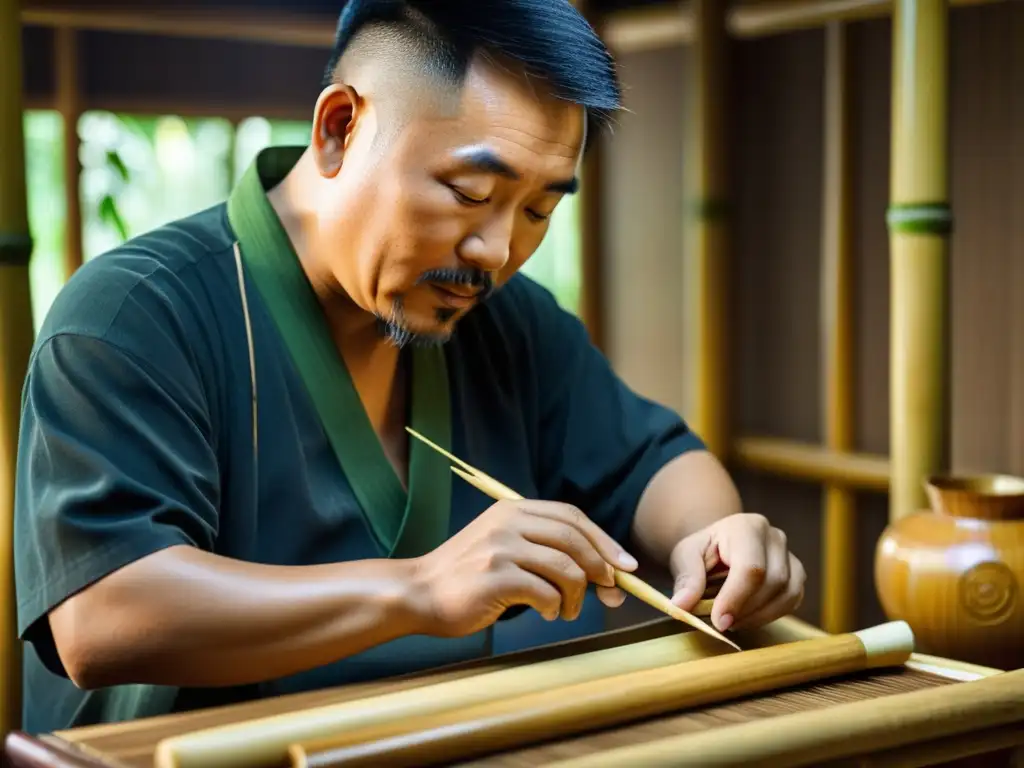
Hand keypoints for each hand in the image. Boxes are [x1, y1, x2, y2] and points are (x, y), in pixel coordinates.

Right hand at [411, 499, 638, 636]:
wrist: (417, 593)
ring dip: (577, 596)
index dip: (604, 540)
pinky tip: (546, 614)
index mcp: (512, 510)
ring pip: (566, 568)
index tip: (625, 566)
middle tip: (609, 592)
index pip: (572, 517)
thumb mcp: (501, 545)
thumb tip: (601, 568)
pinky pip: (546, 593)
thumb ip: (541, 547)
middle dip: (601, 567)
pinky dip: (555, 608)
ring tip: (566, 610)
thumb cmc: (465, 577)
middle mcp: (508, 523)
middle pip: (575, 538)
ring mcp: (501, 548)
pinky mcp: (495, 577)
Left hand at [669, 513, 804, 632]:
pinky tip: (748, 617)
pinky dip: (772, 615)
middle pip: (773, 581)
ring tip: (732, 622)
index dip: (736, 598)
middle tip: (721, 624)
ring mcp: (789, 555)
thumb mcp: (685, 556)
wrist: (719, 546)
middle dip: (746, 610)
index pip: (751, 567)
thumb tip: (681, 605)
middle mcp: (774, 537)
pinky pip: (793, 600)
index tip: (719, 621)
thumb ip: (686, 578)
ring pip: (788, 593)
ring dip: (759, 616)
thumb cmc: (702, 551)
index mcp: (746, 526)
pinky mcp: (796, 574)